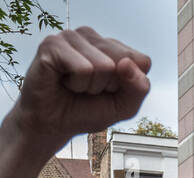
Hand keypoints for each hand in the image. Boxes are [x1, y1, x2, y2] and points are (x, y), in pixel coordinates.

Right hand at [7, 28, 150, 159]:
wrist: (52, 125)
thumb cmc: (85, 112)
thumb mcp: (124, 107)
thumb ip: (139, 89)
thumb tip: (127, 64)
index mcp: (111, 46)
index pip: (142, 61)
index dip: (127, 86)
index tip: (107, 91)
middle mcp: (91, 37)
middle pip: (124, 62)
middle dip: (109, 86)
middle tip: (88, 90)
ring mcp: (71, 37)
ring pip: (103, 66)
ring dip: (90, 86)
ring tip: (74, 86)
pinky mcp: (53, 44)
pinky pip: (83, 69)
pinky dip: (76, 84)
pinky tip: (63, 81)